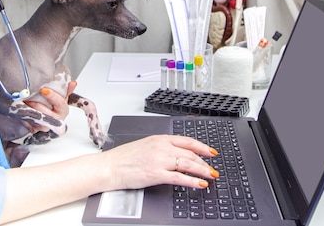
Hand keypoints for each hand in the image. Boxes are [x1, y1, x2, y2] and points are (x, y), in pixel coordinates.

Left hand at [23, 81, 77, 132]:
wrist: (49, 119)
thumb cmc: (55, 107)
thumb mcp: (62, 97)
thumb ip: (67, 90)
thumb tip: (73, 83)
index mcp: (63, 111)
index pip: (60, 103)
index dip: (52, 96)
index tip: (43, 90)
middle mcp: (55, 120)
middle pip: (45, 112)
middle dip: (36, 103)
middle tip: (29, 96)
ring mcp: (45, 126)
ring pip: (36, 118)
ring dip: (28, 109)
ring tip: (23, 101)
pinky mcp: (35, 129)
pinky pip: (28, 122)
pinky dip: (23, 115)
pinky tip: (21, 108)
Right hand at [101, 134, 218, 189]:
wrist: (110, 166)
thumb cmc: (124, 158)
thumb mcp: (145, 145)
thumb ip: (161, 147)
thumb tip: (175, 153)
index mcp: (159, 138)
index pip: (187, 141)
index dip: (202, 147)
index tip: (211, 152)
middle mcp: (161, 147)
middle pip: (190, 153)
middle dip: (205, 162)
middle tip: (213, 169)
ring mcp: (160, 160)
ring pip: (188, 164)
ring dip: (203, 171)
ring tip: (211, 176)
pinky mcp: (156, 174)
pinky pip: (180, 178)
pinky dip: (193, 181)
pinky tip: (200, 184)